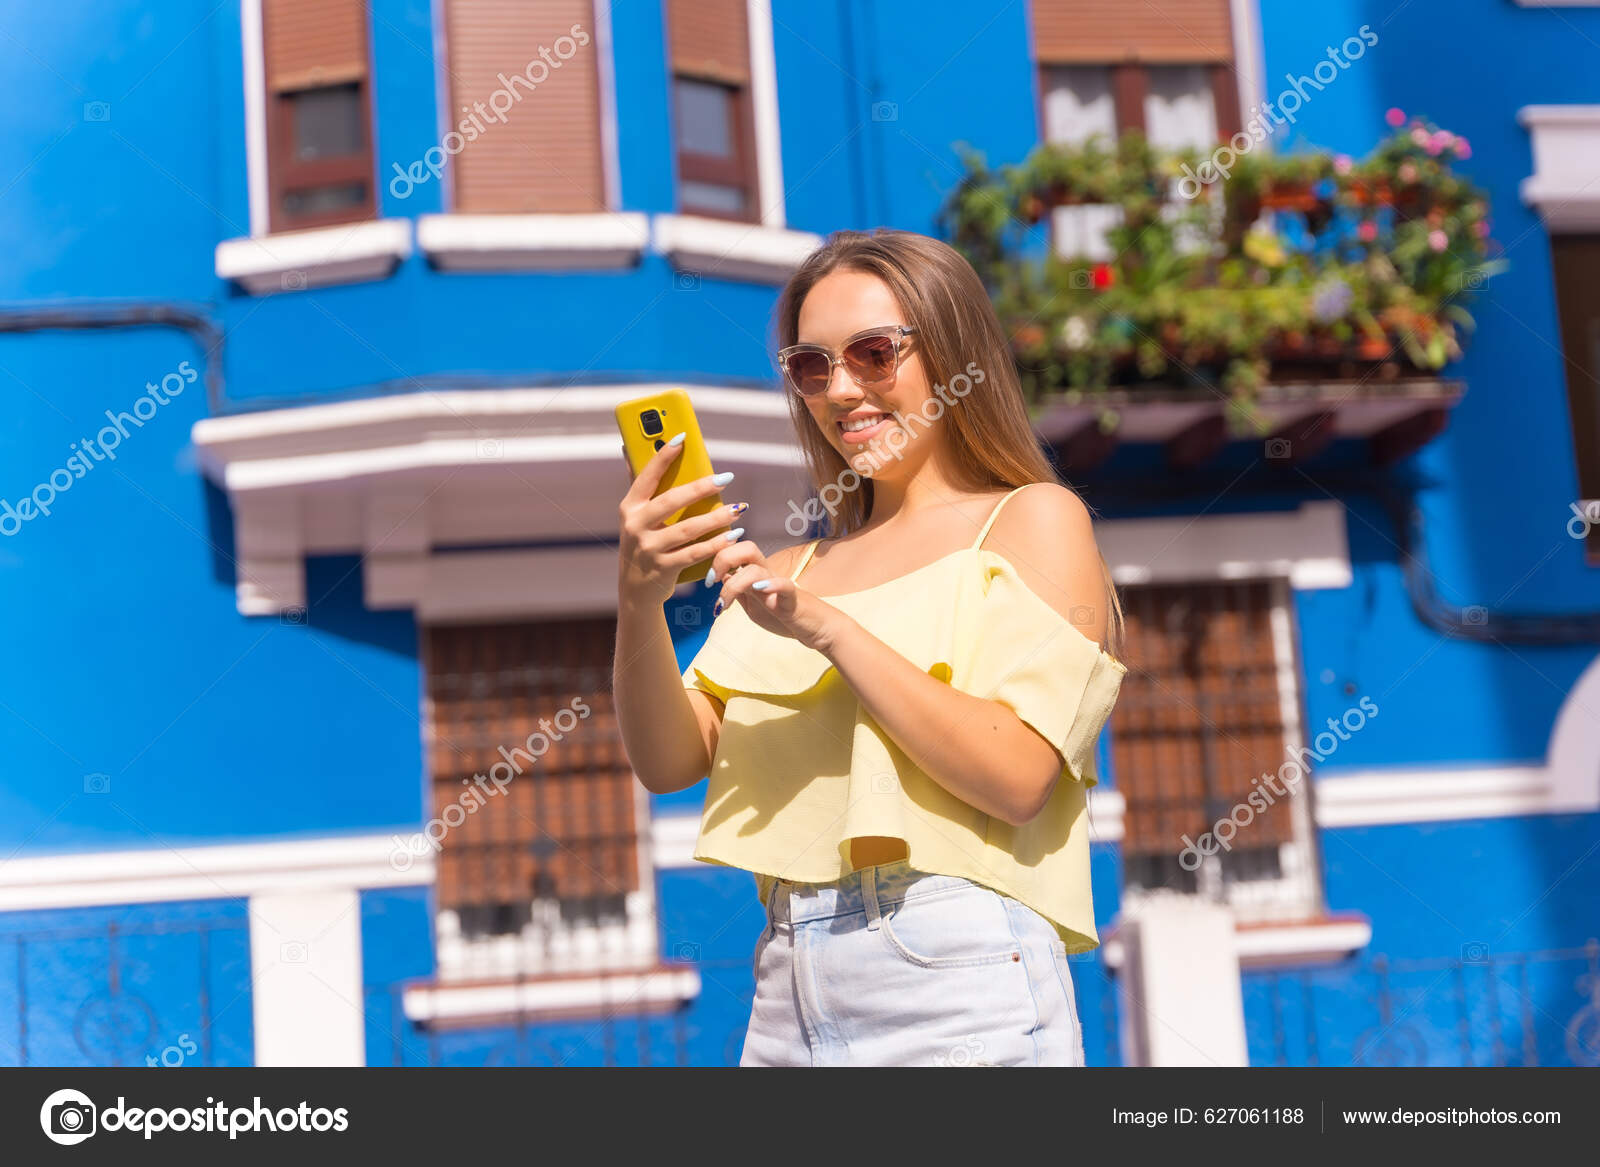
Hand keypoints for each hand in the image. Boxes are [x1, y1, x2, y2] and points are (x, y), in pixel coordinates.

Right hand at [617, 435, 745, 607]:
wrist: (635, 587)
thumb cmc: (642, 541)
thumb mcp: (635, 515)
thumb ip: (639, 484)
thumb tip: (630, 448)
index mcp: (630, 506)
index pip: (646, 476)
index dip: (663, 456)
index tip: (682, 437)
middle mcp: (635, 526)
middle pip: (671, 502)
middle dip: (700, 488)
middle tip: (725, 478)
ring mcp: (649, 548)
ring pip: (688, 529)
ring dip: (716, 518)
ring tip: (738, 508)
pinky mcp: (664, 568)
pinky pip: (695, 553)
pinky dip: (716, 544)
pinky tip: (733, 535)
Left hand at [709, 535, 843, 652]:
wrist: (816, 629)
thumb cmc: (785, 616)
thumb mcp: (753, 606)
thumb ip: (739, 591)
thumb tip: (723, 576)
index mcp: (756, 575)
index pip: (736, 551)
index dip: (717, 557)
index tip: (708, 580)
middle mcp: (767, 575)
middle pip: (746, 548)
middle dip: (722, 559)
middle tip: (711, 581)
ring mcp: (779, 585)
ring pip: (755, 569)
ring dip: (733, 586)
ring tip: (723, 605)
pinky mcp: (792, 599)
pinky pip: (784, 585)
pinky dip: (771, 585)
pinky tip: (759, 590)